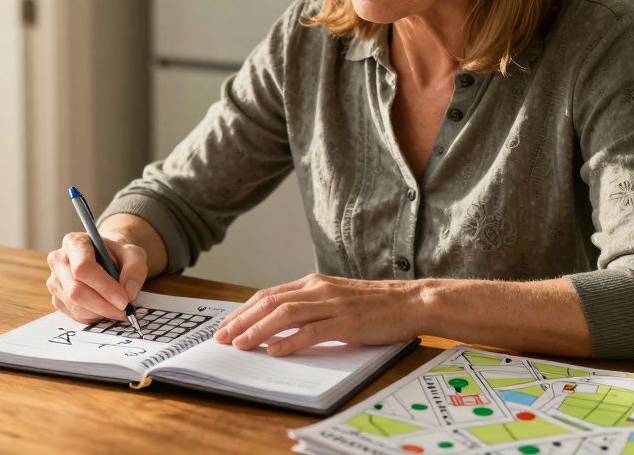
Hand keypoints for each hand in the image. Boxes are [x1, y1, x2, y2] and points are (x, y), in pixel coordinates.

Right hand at [46, 232, 148, 322]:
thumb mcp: (134, 255)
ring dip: (101, 313)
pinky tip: (106, 309)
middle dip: (104, 305)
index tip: (124, 300)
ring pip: (75, 306)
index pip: (83, 268)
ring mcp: (55, 281)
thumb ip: (135, 270)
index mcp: (74, 243)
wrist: (106, 261)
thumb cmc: (117, 256)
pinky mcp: (57, 299)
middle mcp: (59, 260)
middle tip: (125, 311)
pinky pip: (75, 315)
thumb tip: (129, 294)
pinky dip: (94, 317)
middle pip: (76, 290)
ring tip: (118, 310)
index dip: (104, 287)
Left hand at [213, 274, 425, 355]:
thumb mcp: (336, 299)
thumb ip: (311, 306)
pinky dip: (290, 342)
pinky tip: (275, 351)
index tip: (226, 325)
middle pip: (269, 301)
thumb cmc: (375, 305)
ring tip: (240, 344)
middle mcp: (318, 289)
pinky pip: (312, 332)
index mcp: (313, 282)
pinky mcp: (347, 322)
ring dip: (258, 330)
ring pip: (285, 314)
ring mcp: (332, 304)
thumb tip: (280, 324)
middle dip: (241, 320)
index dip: (244, 310)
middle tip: (222, 337)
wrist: (411, 301)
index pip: (269, 294)